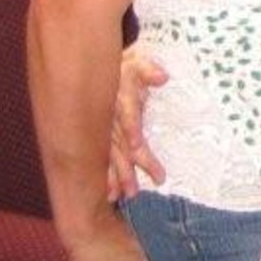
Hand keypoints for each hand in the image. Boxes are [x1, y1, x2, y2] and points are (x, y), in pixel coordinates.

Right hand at [106, 47, 169, 201]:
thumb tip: (163, 76)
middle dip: (125, 168)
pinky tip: (109, 195)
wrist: (98, 73)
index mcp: (119, 102)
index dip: (131, 128)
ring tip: (123, 196)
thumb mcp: (136, 64)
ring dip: (115, 177)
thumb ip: (148, 70)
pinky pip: (101, 160)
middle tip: (135, 191)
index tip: (138, 143)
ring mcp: (103, 132)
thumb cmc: (123, 70)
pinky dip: (104, 177)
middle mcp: (109, 122)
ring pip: (108, 158)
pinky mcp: (101, 139)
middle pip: (118, 146)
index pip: (126, 115)